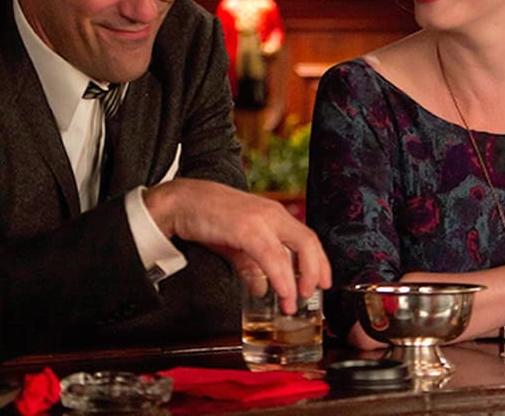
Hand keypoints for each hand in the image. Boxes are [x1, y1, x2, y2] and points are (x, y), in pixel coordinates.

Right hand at [143, 178, 330, 313]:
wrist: (181, 201)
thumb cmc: (207, 217)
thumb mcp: (236, 244)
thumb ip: (251, 266)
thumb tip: (263, 288)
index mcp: (274, 215)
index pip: (308, 237)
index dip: (320, 261)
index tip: (323, 282)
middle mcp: (273, 214)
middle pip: (309, 242)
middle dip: (316, 271)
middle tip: (313, 294)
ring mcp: (261, 219)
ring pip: (296, 248)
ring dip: (298, 280)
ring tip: (294, 303)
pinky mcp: (247, 228)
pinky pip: (273, 256)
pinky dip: (281, 277)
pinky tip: (282, 292)